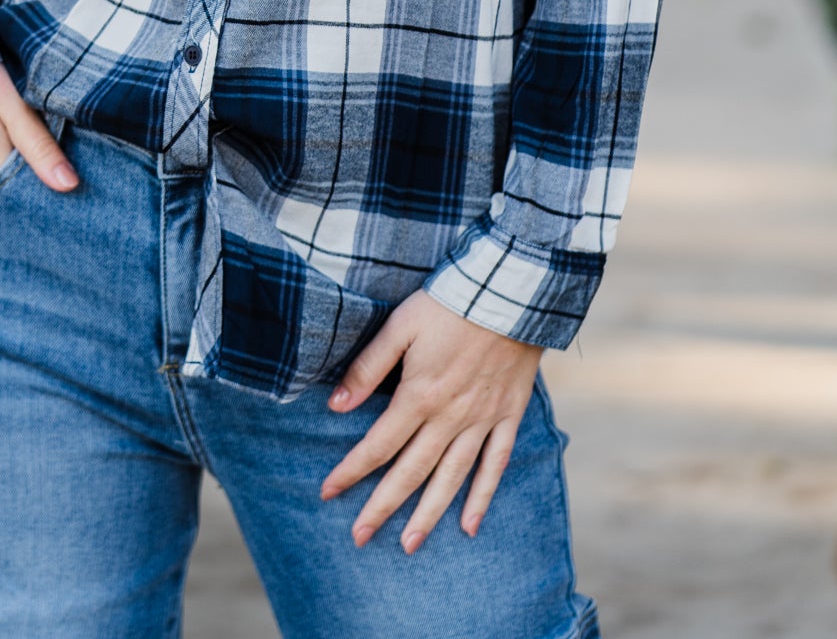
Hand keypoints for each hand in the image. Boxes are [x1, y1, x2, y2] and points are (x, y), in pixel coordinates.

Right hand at [0, 63, 77, 193]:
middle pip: (4, 198)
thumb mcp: (11, 103)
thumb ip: (39, 145)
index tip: (65, 181)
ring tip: (18, 161)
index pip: (25, 199)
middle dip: (25, 189)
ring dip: (2, 184)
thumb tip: (70, 185)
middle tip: (46, 170)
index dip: (45, 190)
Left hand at [321, 290, 540, 553]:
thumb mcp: (400, 326)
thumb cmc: (448, 303)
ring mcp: (481, 420)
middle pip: (411, 471)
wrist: (509, 292)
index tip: (327, 493)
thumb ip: (368, 367)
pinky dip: (482, 497)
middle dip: (382, 507)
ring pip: (451, 478)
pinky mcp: (508, 416)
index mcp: (418, 395)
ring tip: (409, 545)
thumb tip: (336, 405)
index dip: (350, 471)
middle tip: (360, 538)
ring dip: (428, 514)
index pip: (378, 444)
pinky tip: (470, 527)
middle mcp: (449, 417)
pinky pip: (495, 465)